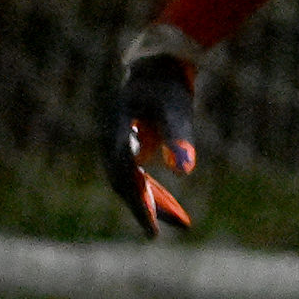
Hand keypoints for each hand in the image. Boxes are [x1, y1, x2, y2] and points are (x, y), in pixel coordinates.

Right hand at [100, 54, 196, 237]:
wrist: (156, 66)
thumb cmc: (165, 85)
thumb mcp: (175, 107)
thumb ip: (179, 136)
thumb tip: (186, 171)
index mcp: (116, 133)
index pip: (125, 177)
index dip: (138, 204)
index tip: (152, 231)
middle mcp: (112, 144)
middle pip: (125, 185)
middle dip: (145, 209)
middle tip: (166, 231)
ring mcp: (117, 148)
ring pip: (131, 184)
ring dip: (152, 204)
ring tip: (182, 222)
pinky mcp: (128, 150)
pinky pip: (137, 177)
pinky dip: (152, 193)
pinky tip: (167, 207)